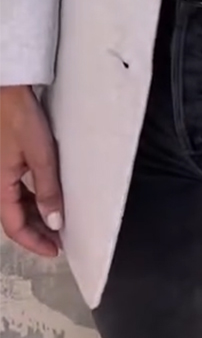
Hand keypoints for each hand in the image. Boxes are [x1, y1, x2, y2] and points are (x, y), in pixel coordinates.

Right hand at [0, 85, 63, 257]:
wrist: (6, 87)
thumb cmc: (19, 116)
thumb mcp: (40, 155)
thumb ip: (47, 189)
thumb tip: (54, 222)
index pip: (13, 226)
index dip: (34, 242)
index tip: (55, 250)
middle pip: (14, 216)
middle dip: (36, 231)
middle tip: (59, 239)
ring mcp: (1, 171)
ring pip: (16, 202)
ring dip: (35, 214)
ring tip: (57, 220)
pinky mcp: (6, 159)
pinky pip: (17, 187)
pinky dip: (32, 197)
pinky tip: (47, 196)